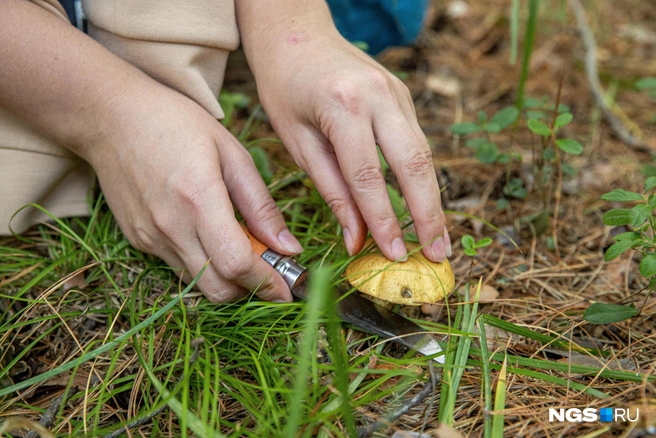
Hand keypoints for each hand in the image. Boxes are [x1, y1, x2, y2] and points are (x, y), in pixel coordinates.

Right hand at [85, 83, 302, 301]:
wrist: (110, 117)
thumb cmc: (177, 124)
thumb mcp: (232, 153)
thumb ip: (261, 206)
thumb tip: (290, 248)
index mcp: (199, 199)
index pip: (237, 264)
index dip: (267, 283)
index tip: (288, 287)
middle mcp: (171, 227)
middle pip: (218, 289)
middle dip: (251, 289)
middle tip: (269, 268)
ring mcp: (150, 238)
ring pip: (198, 284)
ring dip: (228, 278)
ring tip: (241, 246)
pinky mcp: (139, 241)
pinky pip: (179, 267)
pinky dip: (203, 264)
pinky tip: (209, 235)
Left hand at [245, 26, 450, 261]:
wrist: (295, 34)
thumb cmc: (284, 88)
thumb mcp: (296, 141)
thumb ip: (330, 189)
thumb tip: (356, 238)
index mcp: (343, 105)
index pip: (369, 176)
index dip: (384, 221)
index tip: (394, 255)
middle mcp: (379, 95)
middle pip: (414, 164)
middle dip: (428, 214)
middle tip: (436, 254)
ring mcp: (396, 92)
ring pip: (424, 153)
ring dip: (433, 199)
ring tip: (438, 239)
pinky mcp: (403, 95)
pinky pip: (417, 141)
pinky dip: (422, 177)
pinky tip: (424, 206)